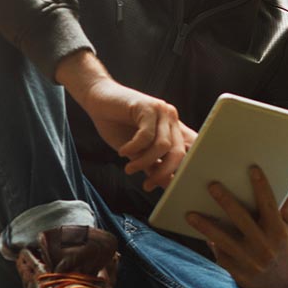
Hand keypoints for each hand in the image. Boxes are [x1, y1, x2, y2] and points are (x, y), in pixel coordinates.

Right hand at [56, 51, 188, 190]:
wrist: (98, 100)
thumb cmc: (116, 125)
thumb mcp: (137, 151)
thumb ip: (152, 165)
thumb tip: (165, 185)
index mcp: (173, 129)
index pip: (190, 150)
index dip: (183, 170)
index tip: (169, 187)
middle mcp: (171, 119)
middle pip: (178, 152)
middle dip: (163, 173)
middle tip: (147, 184)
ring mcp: (161, 111)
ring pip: (162, 146)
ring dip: (144, 162)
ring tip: (129, 168)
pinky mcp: (147, 106)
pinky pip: (146, 136)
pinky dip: (133, 148)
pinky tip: (123, 152)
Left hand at [187, 165, 287, 287]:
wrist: (282, 283)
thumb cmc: (282, 247)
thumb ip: (287, 206)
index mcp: (278, 232)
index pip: (270, 206)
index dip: (262, 187)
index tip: (252, 169)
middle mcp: (264, 246)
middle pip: (242, 220)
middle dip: (227, 202)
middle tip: (212, 185)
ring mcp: (250, 260)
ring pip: (224, 240)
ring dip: (206, 226)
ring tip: (191, 214)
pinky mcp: (238, 272)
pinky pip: (220, 255)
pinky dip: (211, 243)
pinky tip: (200, 232)